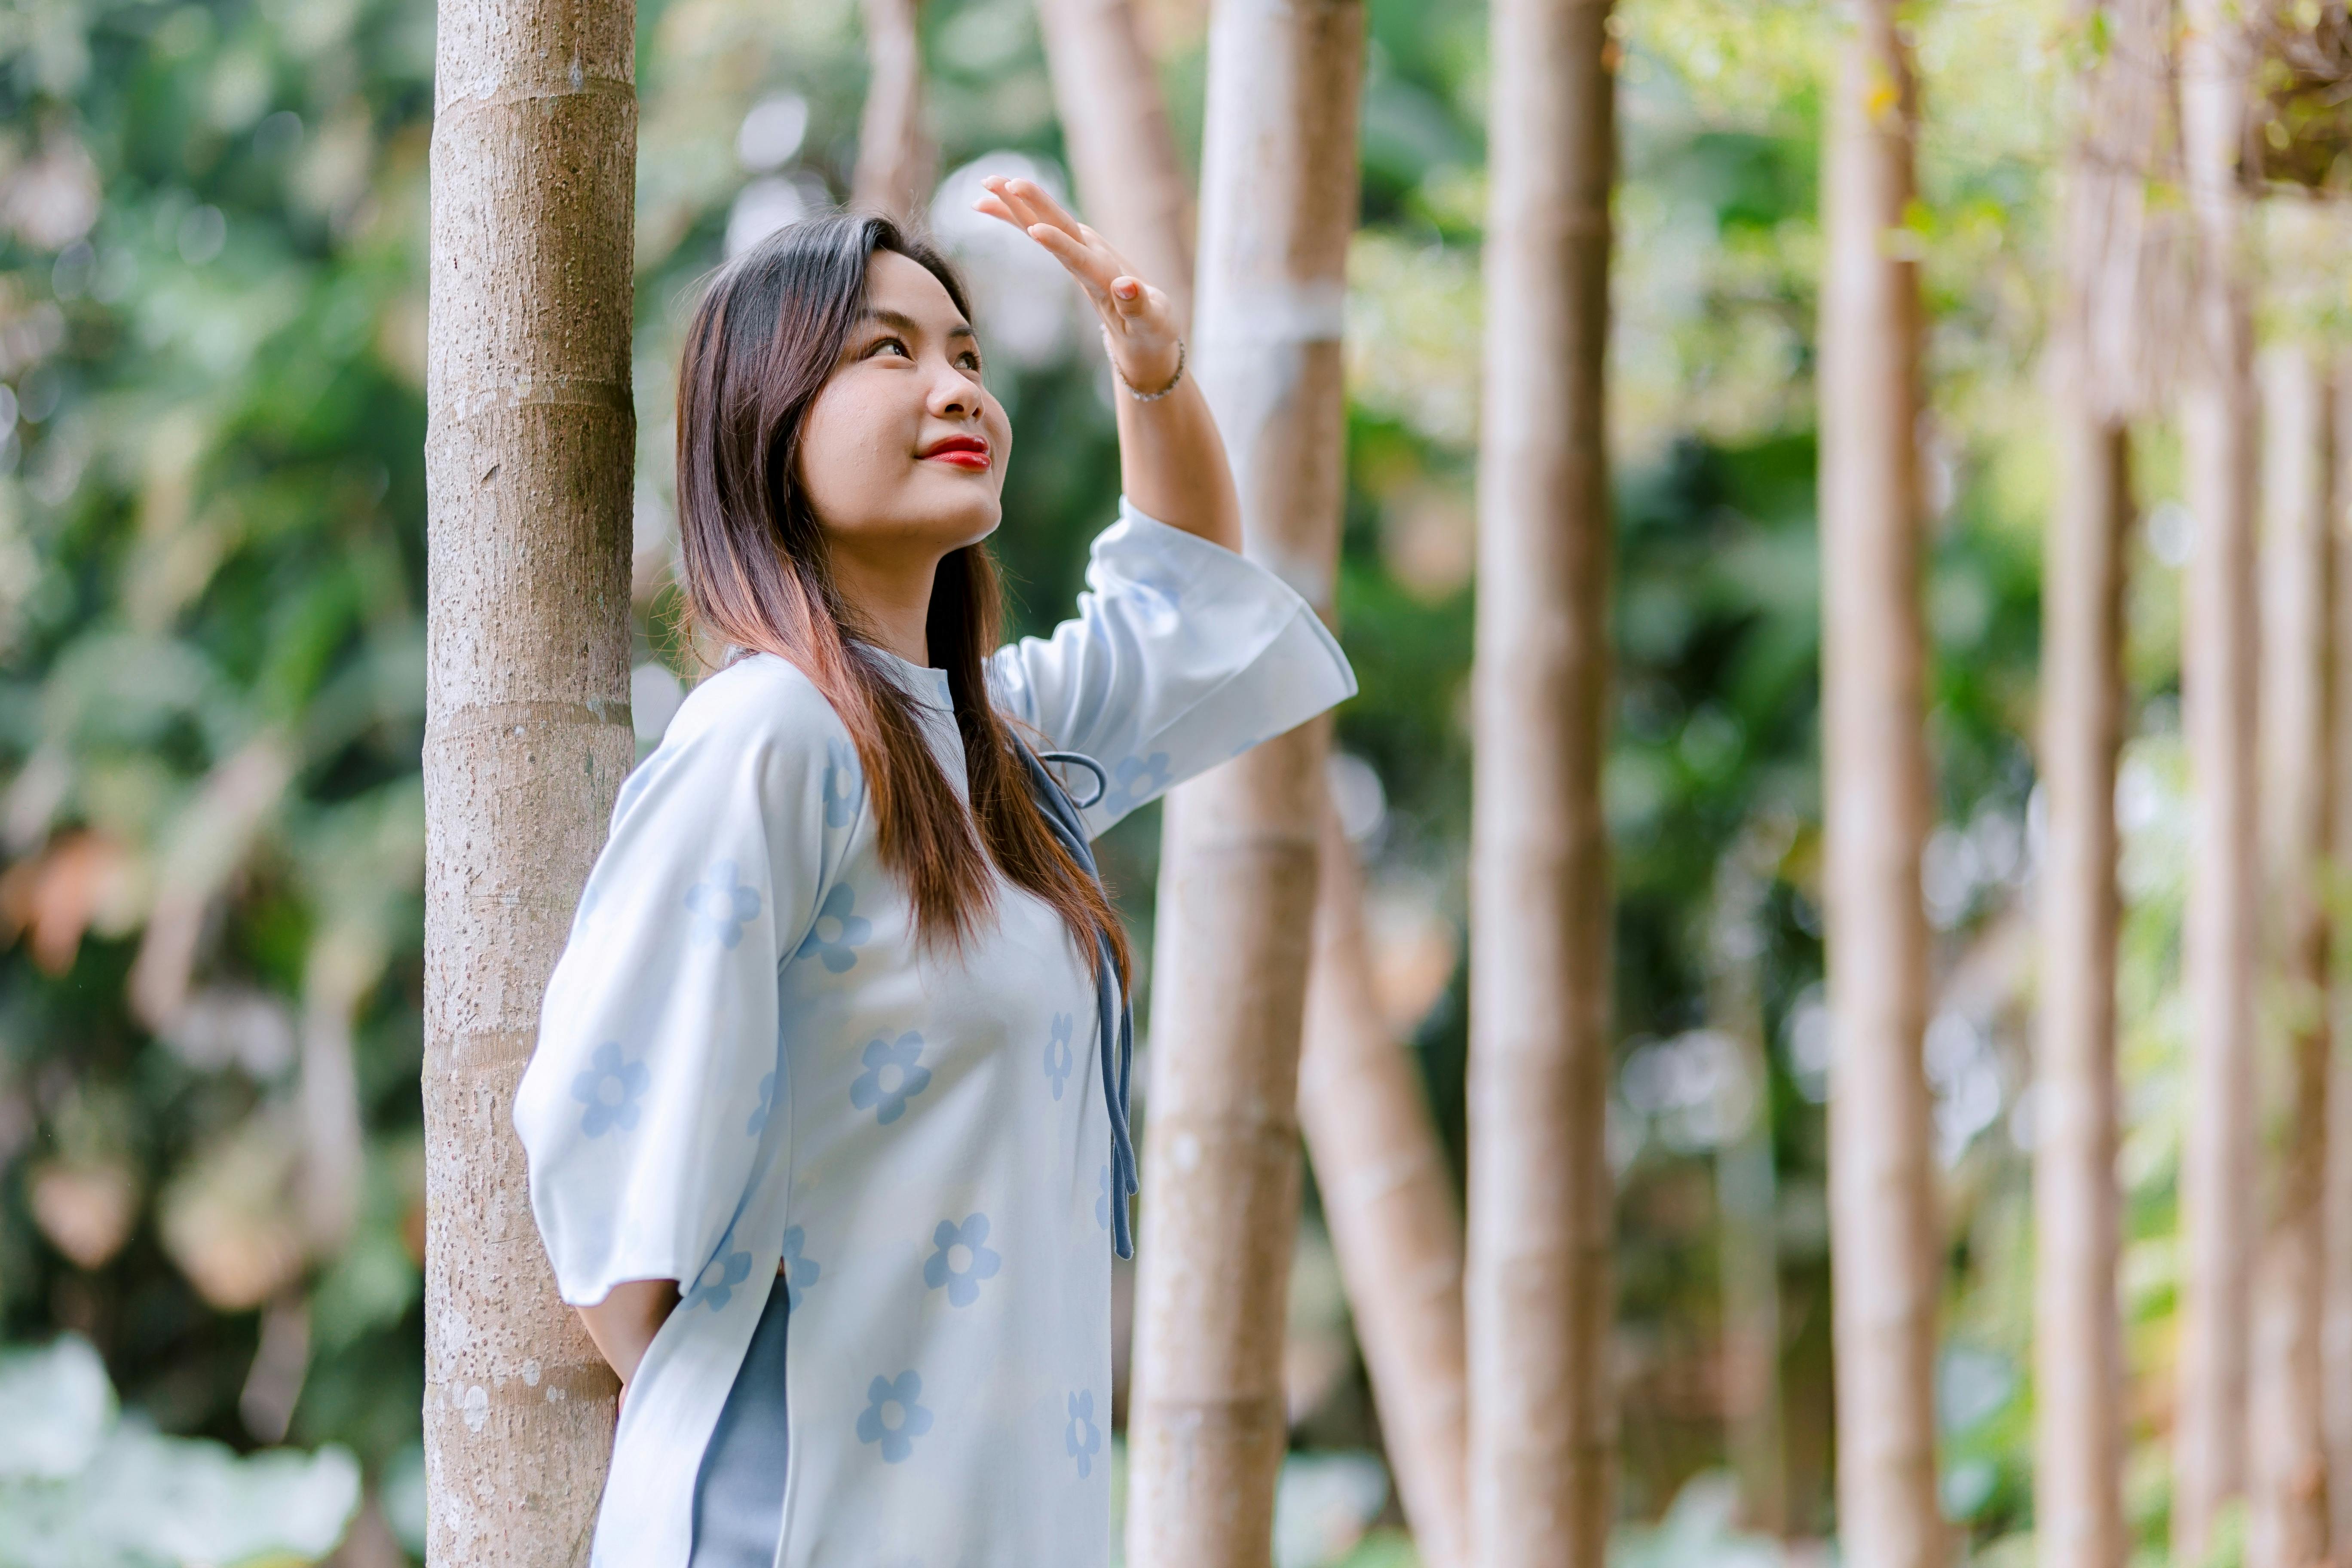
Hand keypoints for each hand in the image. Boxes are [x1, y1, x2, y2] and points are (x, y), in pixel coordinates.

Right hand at [973, 175, 1181, 394]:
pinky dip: (1013, 217)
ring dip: (1015, 202)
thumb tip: (1126, 285)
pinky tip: (984, 205)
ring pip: (1044, 219)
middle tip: (1004, 183)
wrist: (1151, 323)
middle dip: (1033, 203)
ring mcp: (1080, 249)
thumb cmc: (1152, 326)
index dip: (1059, 244)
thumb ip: (1140, 306)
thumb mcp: (1153, 322)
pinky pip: (1037, 228)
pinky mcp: (1069, 251)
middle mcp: (1092, 252)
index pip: (1079, 256)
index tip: (1037, 232)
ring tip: (985, 182)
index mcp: (1107, 272)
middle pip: (1059, 223)